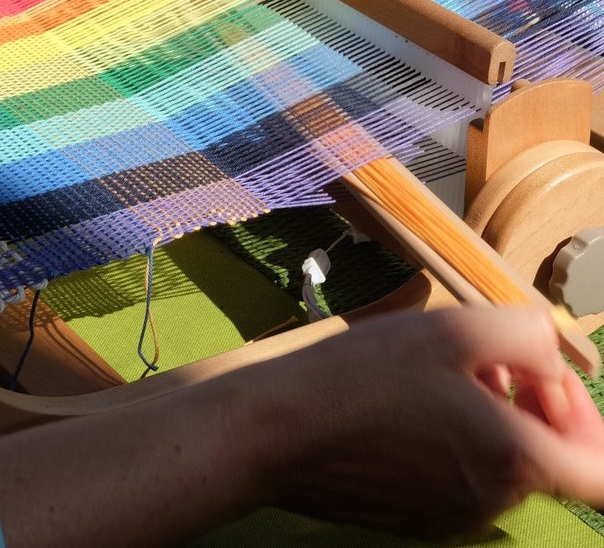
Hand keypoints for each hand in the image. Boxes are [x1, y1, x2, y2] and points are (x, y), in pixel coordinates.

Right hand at [265, 306, 603, 538]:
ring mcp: (449, 518)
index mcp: (513, 461)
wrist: (277, 430)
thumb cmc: (361, 375)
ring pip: (498, 467)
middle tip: (482, 361)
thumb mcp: (453, 329)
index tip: (546, 381)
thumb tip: (551, 364)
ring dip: (488, 420)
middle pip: (547, 461)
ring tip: (435, 377)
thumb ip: (529, 336)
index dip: (589, 422)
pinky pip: (458, 480)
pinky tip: (406, 407)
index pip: (603, 475)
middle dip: (531, 406)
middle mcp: (491, 503)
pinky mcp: (413, 520)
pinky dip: (452, 444)